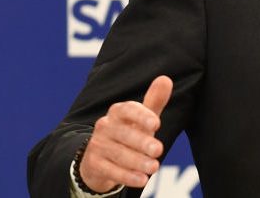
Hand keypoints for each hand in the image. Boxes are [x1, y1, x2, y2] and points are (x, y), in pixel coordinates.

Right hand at [78, 75, 172, 191]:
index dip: (142, 116)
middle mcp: (105, 126)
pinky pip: (111, 170)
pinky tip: (142, 179)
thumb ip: (154, 101)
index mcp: (117, 111)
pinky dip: (127, 176)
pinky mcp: (94, 164)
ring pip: (118, 154)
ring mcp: (97, 145)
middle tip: (159, 150)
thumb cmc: (129, 133)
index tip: (157, 124)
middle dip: (142, 142)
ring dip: (137, 161)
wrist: (100, 157)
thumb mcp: (142, 118)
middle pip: (124, 134)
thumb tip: (166, 79)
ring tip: (154, 167)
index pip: (128, 109)